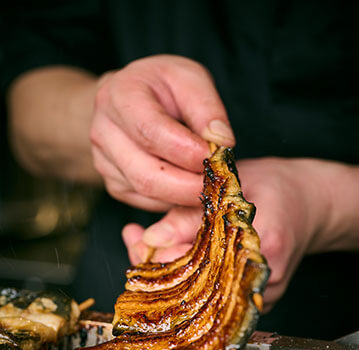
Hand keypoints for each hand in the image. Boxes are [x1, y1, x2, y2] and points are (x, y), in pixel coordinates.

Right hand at [90, 55, 234, 210]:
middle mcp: (103, 132)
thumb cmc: (160, 87)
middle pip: (146, 175)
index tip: (217, 157)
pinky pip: (147, 202)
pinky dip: (174, 200)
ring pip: (147, 193)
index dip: (188, 151)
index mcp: (120, 96)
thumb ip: (207, 108)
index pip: (152, 133)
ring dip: (184, 196)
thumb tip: (223, 142)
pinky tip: (189, 186)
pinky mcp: (114, 185)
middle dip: (188, 186)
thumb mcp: (188, 79)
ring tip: (208, 183)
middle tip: (218, 183)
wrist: (127, 100)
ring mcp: (104, 163)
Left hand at [123, 157, 341, 311]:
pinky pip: (209, 297)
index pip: (196, 265)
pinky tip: (165, 254)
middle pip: (191, 290)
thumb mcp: (233, 186)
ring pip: (197, 298)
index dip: (159, 253)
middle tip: (133, 237)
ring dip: (166, 271)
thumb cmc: (275, 188)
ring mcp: (257, 298)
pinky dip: (185, 277)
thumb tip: (150, 239)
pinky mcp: (252, 303)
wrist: (310, 204)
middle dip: (155, 264)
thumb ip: (191, 214)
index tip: (136, 237)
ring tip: (142, 242)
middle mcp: (259, 281)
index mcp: (261, 248)